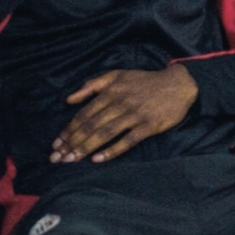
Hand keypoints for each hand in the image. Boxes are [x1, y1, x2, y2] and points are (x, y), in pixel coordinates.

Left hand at [50, 65, 198, 161]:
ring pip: (105, 134)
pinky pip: (127, 141)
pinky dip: (111, 150)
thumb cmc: (144, 81)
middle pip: (91, 125)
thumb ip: (92, 85)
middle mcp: (119, 104)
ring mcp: (134, 116)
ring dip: (86, 148)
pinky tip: (98, 159)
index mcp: (110, 92)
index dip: (69, 129)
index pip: (84, 113)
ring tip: (72, 160)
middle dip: (72, 142)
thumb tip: (69, 99)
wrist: (177, 84)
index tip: (57, 144)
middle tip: (58, 158)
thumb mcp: (116, 75)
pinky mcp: (147, 126)